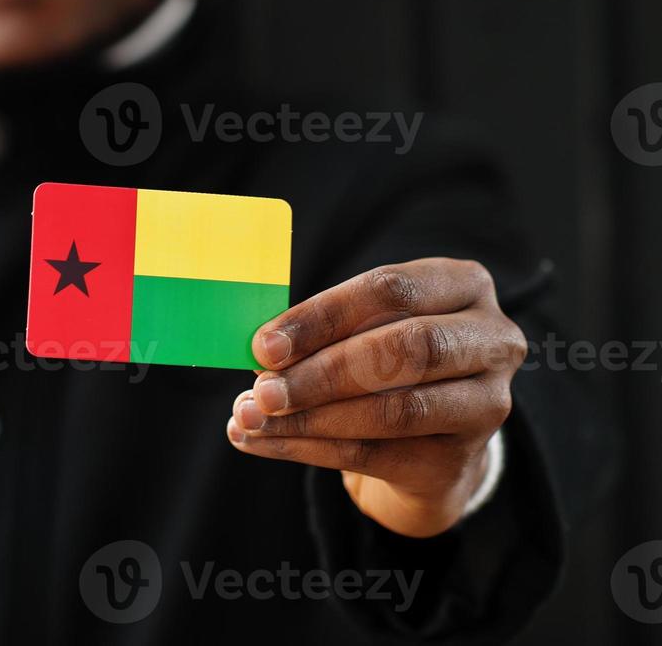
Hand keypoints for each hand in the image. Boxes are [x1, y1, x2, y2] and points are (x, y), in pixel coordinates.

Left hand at [225, 258, 526, 537]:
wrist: (429, 438)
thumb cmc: (384, 359)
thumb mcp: (363, 328)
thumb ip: (322, 332)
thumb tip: (259, 353)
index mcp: (463, 285)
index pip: (390, 290)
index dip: (322, 317)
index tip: (263, 344)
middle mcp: (492, 340)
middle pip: (403, 350)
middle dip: (321, 372)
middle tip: (262, 390)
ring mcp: (487, 403)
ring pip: (394, 410)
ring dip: (310, 418)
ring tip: (251, 418)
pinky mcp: (461, 458)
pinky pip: (377, 454)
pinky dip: (309, 449)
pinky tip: (264, 443)